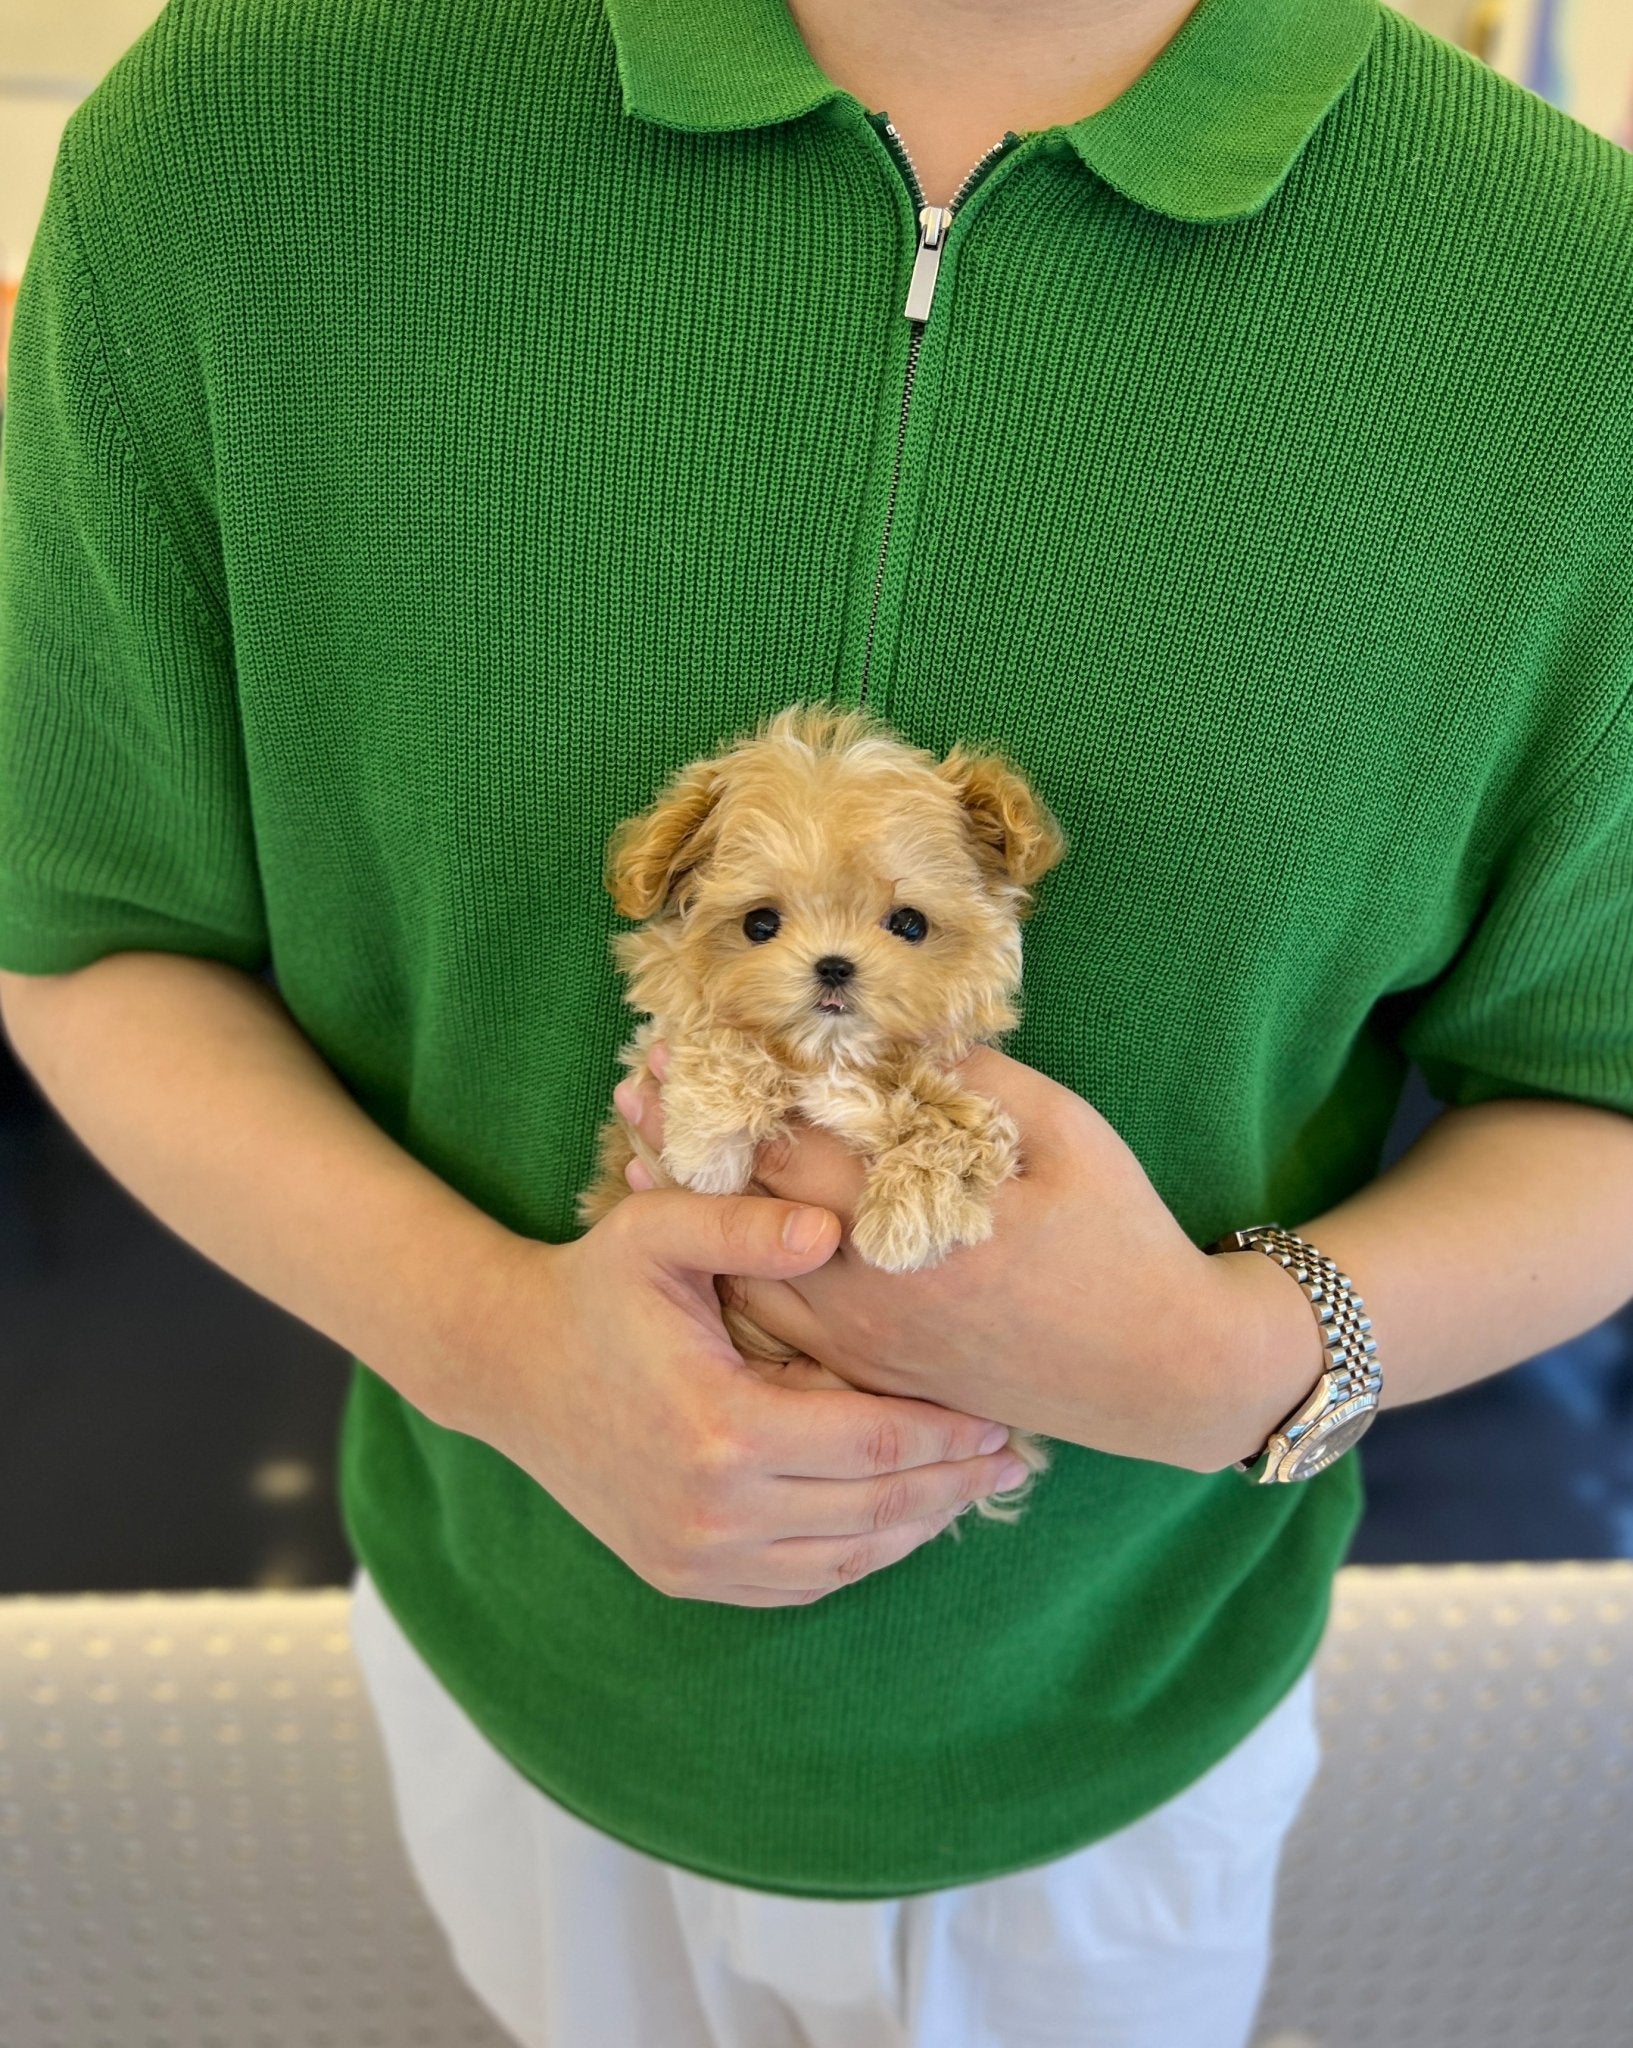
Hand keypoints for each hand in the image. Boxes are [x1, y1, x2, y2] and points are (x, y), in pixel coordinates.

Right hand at [444, 1191, 1031, 1607]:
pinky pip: (798, 1584)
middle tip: (1013, 1460)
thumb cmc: (594, 1287)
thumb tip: (836, 1228)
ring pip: (844, 1560)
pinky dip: (858, 1556)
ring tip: (968, 1491)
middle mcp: (713, 1511)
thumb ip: (746, 1224)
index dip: (945, 1433)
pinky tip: (895, 1521)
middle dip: (951, 1485)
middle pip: (873, 1512)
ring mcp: (696, 1556)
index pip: (872, 1443)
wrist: (509, 1367)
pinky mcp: (683, 1576)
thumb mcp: (657, 1231)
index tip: (1001, 1417)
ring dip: (915, 1528)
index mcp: (722, 1429)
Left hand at [615, 1044, 1266, 1473]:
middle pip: (750, 1208)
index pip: (793, 1148)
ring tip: (643, 1149)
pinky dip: (734, 1271)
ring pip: (750, 1271)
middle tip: (632, 1085)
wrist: (1160, 1374)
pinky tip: (704, 1236)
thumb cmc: (1122, 1242)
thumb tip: (899, 1030)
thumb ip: (979, 1080)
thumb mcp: (1068, 1137)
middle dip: (689, 1139)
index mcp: (917, 1224)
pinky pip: (778, 1326)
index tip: (674, 1045)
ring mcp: (868, 1343)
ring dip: (696, 1209)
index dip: (727, 1092)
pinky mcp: (877, 1374)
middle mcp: (874, 1292)